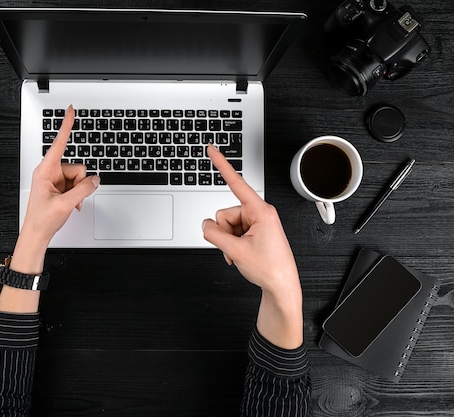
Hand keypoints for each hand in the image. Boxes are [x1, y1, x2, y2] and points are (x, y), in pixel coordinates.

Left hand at [20, 105, 99, 249]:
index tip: (70, 110)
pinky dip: (78, 194)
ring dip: (79, 191)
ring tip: (70, 203)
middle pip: (77, 167)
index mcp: (45, 171)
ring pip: (79, 176)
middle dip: (80, 183)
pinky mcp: (60, 187)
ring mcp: (55, 180)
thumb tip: (95, 180)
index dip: (66, 126)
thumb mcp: (66, 204)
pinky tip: (72, 204)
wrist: (37, 234)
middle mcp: (50, 172)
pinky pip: (77, 184)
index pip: (58, 143)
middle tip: (73, 199)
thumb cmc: (42, 219)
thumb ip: (84, 190)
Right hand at [202, 144, 302, 347]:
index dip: (222, 165)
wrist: (281, 286)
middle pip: (225, 213)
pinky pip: (232, 232)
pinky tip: (240, 254)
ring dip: (228, 240)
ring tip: (240, 253)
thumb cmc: (270, 268)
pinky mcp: (254, 231)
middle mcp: (259, 213)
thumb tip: (204, 225)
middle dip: (224, 232)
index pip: (236, 183)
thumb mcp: (236, 251)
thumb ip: (214, 234)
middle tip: (235, 248)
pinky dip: (231, 244)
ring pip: (226, 224)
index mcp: (260, 211)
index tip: (212, 149)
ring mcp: (256, 223)